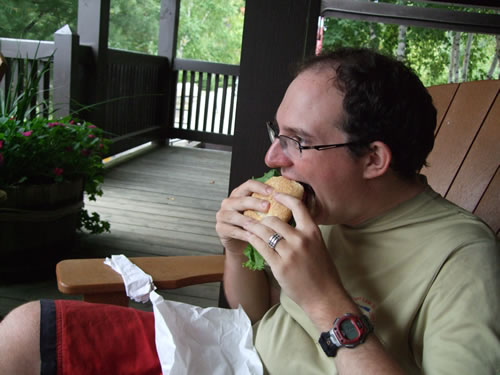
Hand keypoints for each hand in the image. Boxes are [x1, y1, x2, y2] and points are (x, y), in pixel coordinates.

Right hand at [215, 179, 272, 253]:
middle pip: (241, 199)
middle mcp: (229, 202)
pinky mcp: (220, 228)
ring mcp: (222, 215)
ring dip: (248, 220)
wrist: (241, 243)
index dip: (260, 187)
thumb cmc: (254, 225)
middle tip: (268, 206)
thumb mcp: (262, 213)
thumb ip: (271, 204)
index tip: (273, 192)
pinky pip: (232, 230)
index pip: (248, 185)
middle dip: (255, 202)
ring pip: (235, 215)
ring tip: (260, 223)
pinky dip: (243, 233)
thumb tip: (294, 198)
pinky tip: (253, 236)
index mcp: (239, 194)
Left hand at [242, 192, 349, 320]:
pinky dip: (253, 240)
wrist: (324, 296)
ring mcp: (289, 253)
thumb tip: (288, 221)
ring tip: (246, 224)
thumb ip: (304, 233)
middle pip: (274, 219)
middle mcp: (301, 239)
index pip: (297, 206)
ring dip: (253, 227)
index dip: (284, 197)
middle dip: (262, 218)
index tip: (274, 194)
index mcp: (312, 232)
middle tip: (254, 216)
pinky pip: (261, 247)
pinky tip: (249, 238)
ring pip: (264, 231)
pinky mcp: (279, 265)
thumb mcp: (318, 246)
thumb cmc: (322, 272)